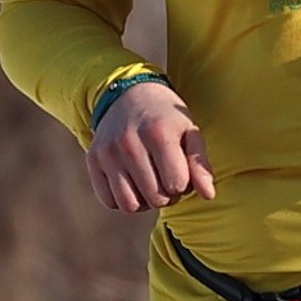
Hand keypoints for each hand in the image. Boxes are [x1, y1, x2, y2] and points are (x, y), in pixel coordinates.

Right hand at [86, 80, 215, 214]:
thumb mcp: (189, 132)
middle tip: (166, 178)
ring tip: (150, 185)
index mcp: (158, 133)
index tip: (180, 170)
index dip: (183, 184)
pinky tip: (132, 184)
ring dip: (145, 202)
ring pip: (130, 205)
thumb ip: (200, 164)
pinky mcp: (93, 159)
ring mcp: (107, 152)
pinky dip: (123, 200)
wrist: (129, 94)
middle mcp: (129, 142)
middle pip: (155, 198)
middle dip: (166, 195)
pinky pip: (109, 201)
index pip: (177, 185)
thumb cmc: (166, 117)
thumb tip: (208, 195)